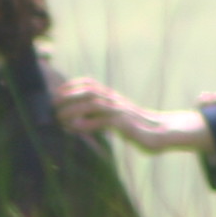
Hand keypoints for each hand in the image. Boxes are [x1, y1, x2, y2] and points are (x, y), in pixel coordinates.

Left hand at [54, 78, 211, 154]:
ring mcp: (120, 111)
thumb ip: (101, 117)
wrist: (161, 132)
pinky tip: (77, 129)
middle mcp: (115, 100)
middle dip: (69, 95)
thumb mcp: (117, 119)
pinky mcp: (125, 124)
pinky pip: (104, 122)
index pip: (91, 83)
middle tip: (53, 103)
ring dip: (74, 110)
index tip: (57, 92)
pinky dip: (88, 124)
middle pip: (89, 90)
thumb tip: (81, 122)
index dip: (72, 85)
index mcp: (113, 97)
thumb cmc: (138, 128)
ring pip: (93, 104)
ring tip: (60, 117)